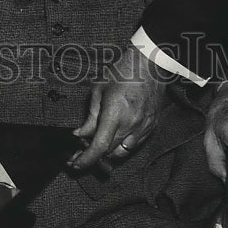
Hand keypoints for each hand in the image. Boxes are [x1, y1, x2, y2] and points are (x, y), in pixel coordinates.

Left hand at [68, 45, 165, 170]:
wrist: (149, 63)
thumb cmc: (123, 72)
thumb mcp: (100, 90)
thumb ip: (91, 116)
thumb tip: (80, 134)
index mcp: (115, 113)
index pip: (99, 147)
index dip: (86, 159)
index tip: (76, 163)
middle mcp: (131, 124)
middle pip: (109, 153)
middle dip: (94, 156)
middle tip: (80, 152)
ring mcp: (143, 127)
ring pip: (123, 152)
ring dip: (109, 152)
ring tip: (98, 144)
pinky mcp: (151, 126)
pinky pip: (135, 144)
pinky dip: (123, 145)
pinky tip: (115, 136)